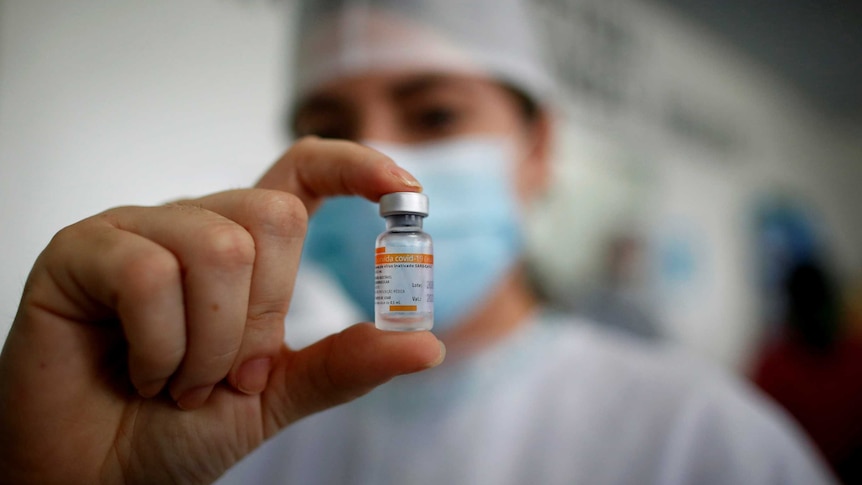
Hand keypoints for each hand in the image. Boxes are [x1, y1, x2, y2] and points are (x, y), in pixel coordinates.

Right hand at [0, 137, 443, 483]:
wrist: (98, 476)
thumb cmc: (177, 430)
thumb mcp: (277, 396)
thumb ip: (344, 364)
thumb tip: (427, 345)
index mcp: (243, 248)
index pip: (303, 173)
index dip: (356, 167)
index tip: (405, 190)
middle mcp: (193, 224)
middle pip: (272, 216)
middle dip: (261, 318)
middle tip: (226, 375)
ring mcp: (135, 230)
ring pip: (217, 247)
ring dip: (209, 345)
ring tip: (178, 382)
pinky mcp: (81, 249)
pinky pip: (148, 275)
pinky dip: (159, 345)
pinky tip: (139, 371)